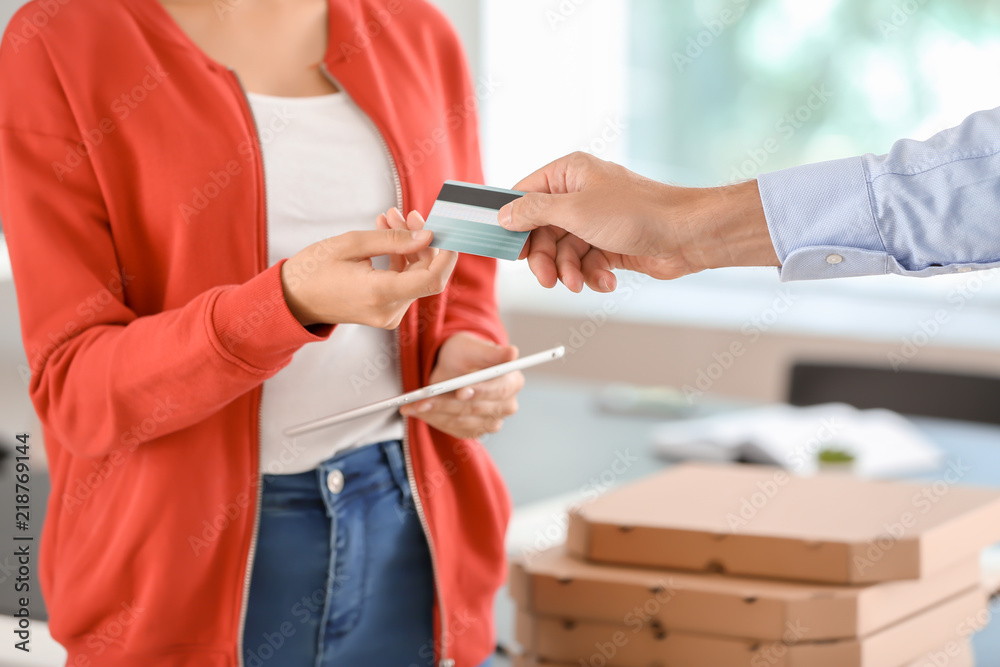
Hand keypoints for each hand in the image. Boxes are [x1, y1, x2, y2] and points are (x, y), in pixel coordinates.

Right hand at [281, 210, 457, 327]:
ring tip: (390, 219)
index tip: (447, 231)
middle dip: (422, 242)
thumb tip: (428, 236)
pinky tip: (387, 237)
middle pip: (425, 275)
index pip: (432, 279)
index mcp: (379, 293)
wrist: (294, 298)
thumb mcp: (351, 243)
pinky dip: (400, 260)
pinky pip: (404, 283)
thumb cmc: (315, 269)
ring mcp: (388, 314)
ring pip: (416, 277)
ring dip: (409, 247)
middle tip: (406, 214)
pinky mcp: (386, 311)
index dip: (447, 255)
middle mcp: (388, 310)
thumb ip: (393, 240)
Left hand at [401, 332, 522, 439]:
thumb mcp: (474, 348)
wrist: (453, 367)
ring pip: (461, 421)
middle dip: (447, 403)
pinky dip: (433, 420)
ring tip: (414, 405)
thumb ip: (491, 353)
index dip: (479, 392)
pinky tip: (419, 411)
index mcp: (512, 382)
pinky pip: (453, 429)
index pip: (498, 390)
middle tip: (422, 400)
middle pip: (476, 409)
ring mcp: (491, 421)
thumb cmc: (466, 354)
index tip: (461, 391)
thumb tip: (512, 353)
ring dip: (435, 413)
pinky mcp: (475, 431)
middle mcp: (506, 405)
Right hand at [496, 152, 778, 291]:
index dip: (513, 222)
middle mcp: (580, 194)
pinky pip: (586, 263)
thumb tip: (504, 212)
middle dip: (547, 258)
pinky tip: (606, 280)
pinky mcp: (610, 243)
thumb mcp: (576, 211)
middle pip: (542, 230)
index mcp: (569, 174)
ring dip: (571, 271)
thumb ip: (535, 212)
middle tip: (548, 279)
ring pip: (564, 252)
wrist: (687, 235)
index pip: (525, 195)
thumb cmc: (638, 213)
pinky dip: (593, 275)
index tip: (504, 247)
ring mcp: (596, 220)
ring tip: (581, 282)